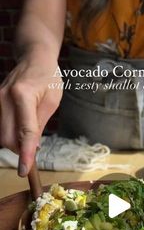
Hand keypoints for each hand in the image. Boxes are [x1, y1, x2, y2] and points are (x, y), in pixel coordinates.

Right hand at [0, 53, 62, 175]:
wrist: (33, 57)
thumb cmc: (48, 78)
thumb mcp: (52, 101)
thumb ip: (40, 124)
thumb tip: (33, 148)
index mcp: (23, 95)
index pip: (25, 132)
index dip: (26, 154)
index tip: (24, 171)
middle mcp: (4, 97)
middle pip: (7, 139)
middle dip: (20, 149)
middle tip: (34, 145)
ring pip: (1, 135)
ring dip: (15, 142)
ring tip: (28, 132)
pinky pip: (0, 127)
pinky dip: (10, 134)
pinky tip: (19, 128)